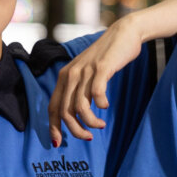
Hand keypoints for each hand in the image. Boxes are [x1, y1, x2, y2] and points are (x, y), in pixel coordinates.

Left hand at [49, 21, 143, 144]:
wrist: (124, 33)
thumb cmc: (107, 57)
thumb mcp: (87, 72)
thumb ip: (80, 89)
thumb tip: (77, 114)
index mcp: (65, 76)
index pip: (52, 107)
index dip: (54, 127)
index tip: (59, 143)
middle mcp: (71, 74)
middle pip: (64, 111)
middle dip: (75, 130)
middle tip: (89, 137)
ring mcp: (86, 71)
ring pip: (80, 106)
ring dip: (90, 122)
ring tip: (101, 126)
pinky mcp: (102, 68)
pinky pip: (97, 93)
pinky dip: (101, 105)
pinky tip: (106, 106)